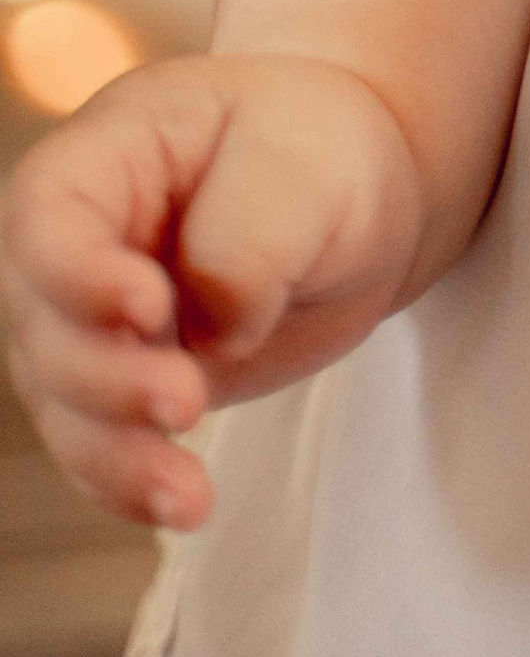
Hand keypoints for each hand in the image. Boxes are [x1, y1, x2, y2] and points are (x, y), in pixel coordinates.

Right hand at [0, 52, 425, 526]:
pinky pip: (104, 447)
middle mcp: (79, 244)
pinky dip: (134, 485)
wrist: (357, 199)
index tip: (149, 308)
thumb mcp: (306, 163)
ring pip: (66, 404)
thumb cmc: (321, 151)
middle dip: (106, 381)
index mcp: (108, 155)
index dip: (77, 272)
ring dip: (118, 456)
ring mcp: (92, 322)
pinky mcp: (126, 385)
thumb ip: (251, 236)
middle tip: (188, 400)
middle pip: (46, 325)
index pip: (48, 217)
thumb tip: (213, 329)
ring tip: (190, 496)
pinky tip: (183, 505)